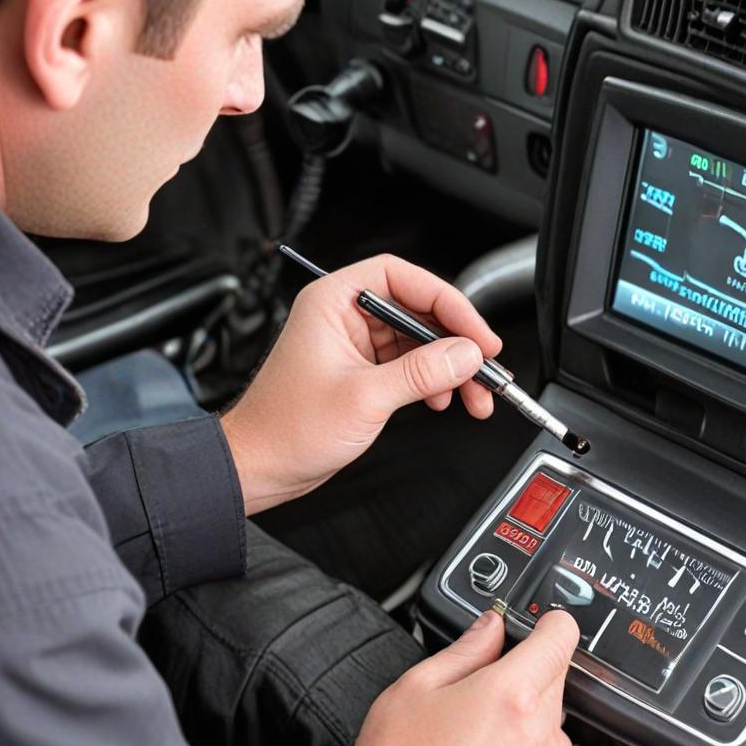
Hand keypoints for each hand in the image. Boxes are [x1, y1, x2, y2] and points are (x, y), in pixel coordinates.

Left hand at [220, 254, 502, 514]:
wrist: (261, 466)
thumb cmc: (286, 428)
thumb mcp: (365, 398)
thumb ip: (421, 373)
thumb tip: (464, 354)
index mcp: (334, 302)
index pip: (403, 278)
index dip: (447, 301)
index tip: (475, 332)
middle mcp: (345, 315)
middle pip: (418, 310)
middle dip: (456, 340)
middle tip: (484, 365)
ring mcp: (355, 343)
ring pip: (420, 340)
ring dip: (450, 366)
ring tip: (473, 393)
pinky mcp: (363, 370)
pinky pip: (411, 364)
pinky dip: (433, 381)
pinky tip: (443, 400)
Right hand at [348, 609, 579, 745]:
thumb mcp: (416, 687)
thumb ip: (465, 649)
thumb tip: (491, 626)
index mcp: (513, 693)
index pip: (562, 634)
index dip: (545, 622)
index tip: (531, 624)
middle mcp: (540, 732)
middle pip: (553, 676)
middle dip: (522, 673)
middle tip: (475, 688)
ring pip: (548, 718)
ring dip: (521, 715)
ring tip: (470, 732)